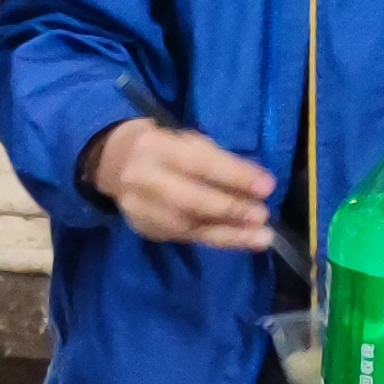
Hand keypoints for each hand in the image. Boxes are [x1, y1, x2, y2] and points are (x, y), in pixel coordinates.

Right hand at [89, 118, 284, 252]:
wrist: (116, 164)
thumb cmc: (166, 149)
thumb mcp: (190, 143)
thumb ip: (221, 162)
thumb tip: (259, 185)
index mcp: (156, 147)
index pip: (199, 164)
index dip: (234, 176)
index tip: (267, 187)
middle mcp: (144, 179)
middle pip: (190, 200)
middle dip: (231, 210)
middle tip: (262, 216)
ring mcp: (141, 208)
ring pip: (188, 226)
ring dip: (229, 234)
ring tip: (260, 238)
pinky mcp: (146, 229)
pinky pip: (185, 237)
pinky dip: (216, 240)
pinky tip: (239, 241)